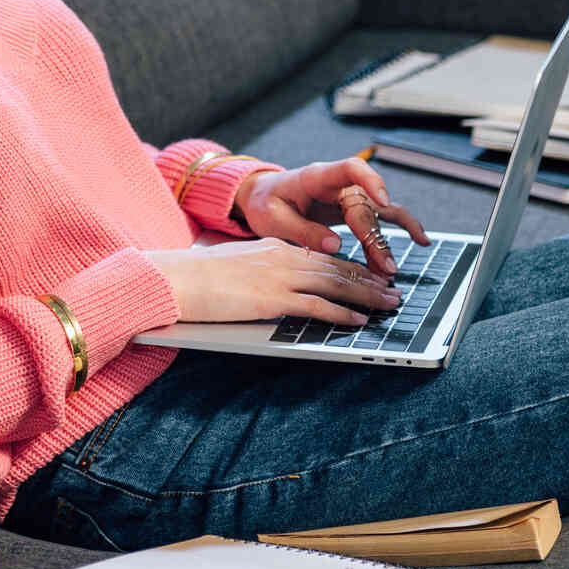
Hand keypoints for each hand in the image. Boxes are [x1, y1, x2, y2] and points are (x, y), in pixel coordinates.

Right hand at [141, 239, 404, 326]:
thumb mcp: (236, 267)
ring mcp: (279, 276)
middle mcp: (282, 256)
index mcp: (275, 247)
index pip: (323, 257)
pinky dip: (341, 313)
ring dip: (366, 295)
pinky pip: (316, 305)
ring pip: (335, 283)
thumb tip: (275, 289)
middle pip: (336, 267)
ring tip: (388, 304)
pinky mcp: (272, 298)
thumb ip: (261, 273)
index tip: (372, 276)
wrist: (174, 277)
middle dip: (369, 280)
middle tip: (393, 290)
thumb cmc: (197, 277)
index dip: (351, 267)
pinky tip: (358, 321)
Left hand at [231, 158, 430, 276]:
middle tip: (384, 267)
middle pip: (366, 207)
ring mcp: (349, 197)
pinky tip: (420, 240)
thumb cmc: (267, 202)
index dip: (370, 181)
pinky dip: (400, 229)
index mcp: (317, 176)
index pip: (351, 168)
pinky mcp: (353, 210)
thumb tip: (334, 245)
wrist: (264, 197)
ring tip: (393, 268)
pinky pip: (381, 218)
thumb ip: (302, 230)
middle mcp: (339, 184)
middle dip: (376, 238)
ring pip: (378, 215)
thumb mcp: (272, 219)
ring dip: (387, 241)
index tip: (383, 201)